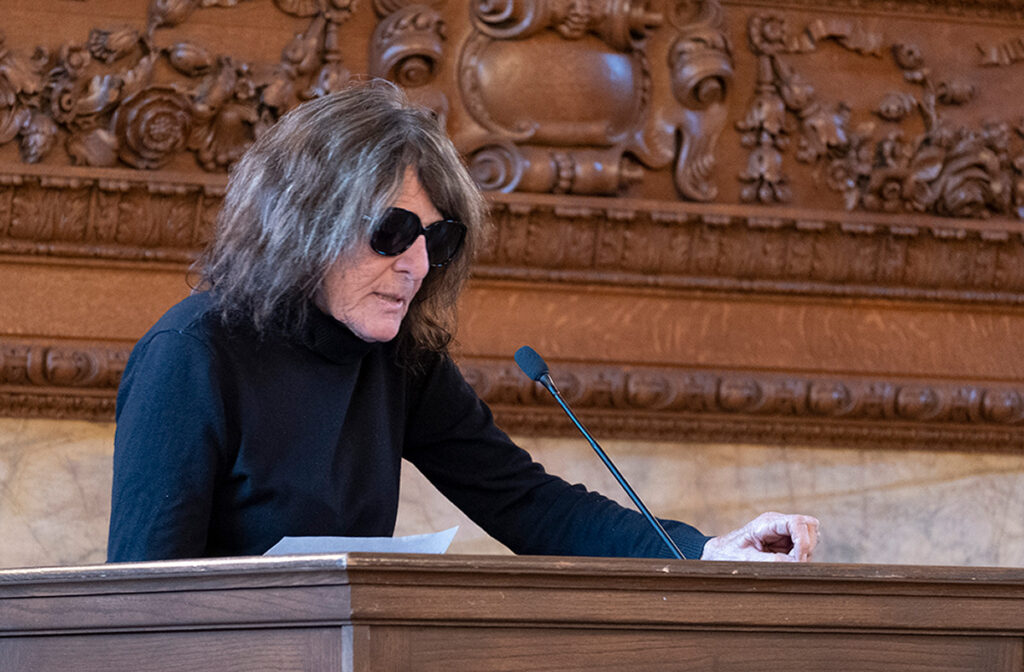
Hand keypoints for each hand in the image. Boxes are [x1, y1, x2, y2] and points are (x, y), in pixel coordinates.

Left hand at [700, 512, 819, 561]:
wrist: (720, 554)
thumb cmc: (728, 554)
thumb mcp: (746, 559)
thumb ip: (769, 561)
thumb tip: (793, 564)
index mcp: (767, 523)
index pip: (798, 522)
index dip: (804, 541)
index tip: (798, 560)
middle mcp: (778, 524)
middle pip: (809, 526)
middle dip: (806, 547)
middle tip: (793, 563)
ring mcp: (783, 532)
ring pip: (810, 537)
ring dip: (804, 553)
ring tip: (786, 563)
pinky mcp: (786, 542)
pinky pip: (804, 547)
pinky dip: (801, 557)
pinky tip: (786, 564)